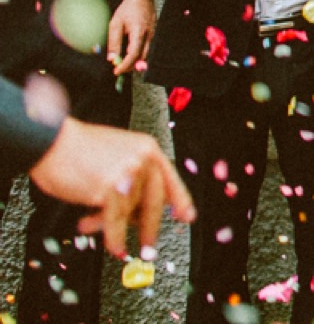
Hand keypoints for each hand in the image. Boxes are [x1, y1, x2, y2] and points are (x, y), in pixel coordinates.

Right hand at [30, 117, 195, 258]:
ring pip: (127, 212)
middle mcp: (142, 160)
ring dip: (110, 225)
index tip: (187, 217)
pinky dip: (114, 237)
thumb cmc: (76, 149)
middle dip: (150, 227)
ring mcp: (128, 174)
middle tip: (149, 246)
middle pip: (154, 201)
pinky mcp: (110, 189)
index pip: (169, 178)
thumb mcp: (115, 156)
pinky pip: (115, 221)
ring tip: (89, 225)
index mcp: (147, 149)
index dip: (180, 200)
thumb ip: (131, 177)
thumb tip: (138, 210)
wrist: (49, 142)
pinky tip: (114, 247)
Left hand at [106, 0, 154, 75]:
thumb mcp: (115, 24)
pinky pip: (146, 48)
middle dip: (130, 66)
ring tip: (122, 61)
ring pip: (145, 54)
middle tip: (119, 69)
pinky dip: (138, 54)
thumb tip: (112, 59)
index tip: (117, 71)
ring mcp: (153, 35)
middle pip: (142, 58)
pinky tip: (129, 52)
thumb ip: (114, 42)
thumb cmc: (128, 10)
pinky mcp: (153, 35)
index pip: (134, 54)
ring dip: (134, 61)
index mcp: (138, 32)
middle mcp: (149, 36)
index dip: (125, 65)